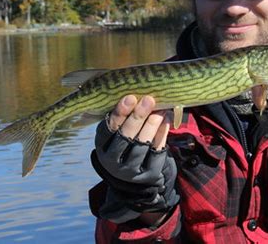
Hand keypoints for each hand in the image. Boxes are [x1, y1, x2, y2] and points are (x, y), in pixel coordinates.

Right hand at [91, 95, 178, 223]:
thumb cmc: (124, 142)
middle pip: (125, 137)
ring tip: (159, 109)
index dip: (118, 114)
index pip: (108, 130)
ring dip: (152, 125)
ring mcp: (131, 170)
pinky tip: (165, 120)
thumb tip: (137, 92)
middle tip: (148, 100)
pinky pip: (156, 152)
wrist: (134, 174)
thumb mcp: (116, 132)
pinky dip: (162, 135)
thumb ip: (122, 116)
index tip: (130, 98)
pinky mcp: (148, 174)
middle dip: (137, 117)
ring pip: (142, 145)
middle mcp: (113, 161)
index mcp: (102, 146)